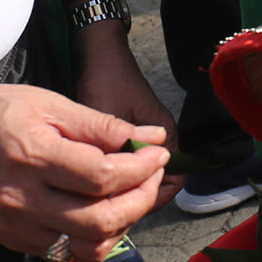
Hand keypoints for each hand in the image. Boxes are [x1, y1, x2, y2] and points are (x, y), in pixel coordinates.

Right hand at [0, 83, 167, 261]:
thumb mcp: (44, 102)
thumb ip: (98, 125)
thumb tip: (149, 138)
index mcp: (31, 156)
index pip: (102, 176)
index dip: (141, 167)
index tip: (160, 152)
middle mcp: (23, 199)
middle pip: (101, 220)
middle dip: (142, 199)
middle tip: (155, 175)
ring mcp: (18, 227)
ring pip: (88, 246)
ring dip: (125, 224)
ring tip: (134, 195)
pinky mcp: (15, 242)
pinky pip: (68, 255)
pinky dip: (97, 241)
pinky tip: (106, 215)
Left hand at [73, 17, 183, 208]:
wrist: (97, 55)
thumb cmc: (105, 82)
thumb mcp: (108, 120)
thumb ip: (118, 154)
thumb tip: (118, 193)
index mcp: (166, 136)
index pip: (172, 183)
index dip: (149, 199)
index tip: (122, 206)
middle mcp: (161, 142)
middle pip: (155, 186)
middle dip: (133, 200)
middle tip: (105, 207)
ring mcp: (144, 141)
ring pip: (139, 180)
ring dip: (121, 191)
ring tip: (94, 198)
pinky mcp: (128, 139)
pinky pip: (126, 169)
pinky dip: (112, 180)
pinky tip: (89, 184)